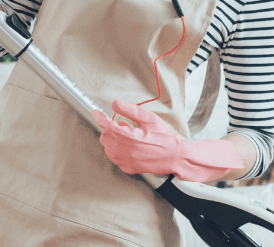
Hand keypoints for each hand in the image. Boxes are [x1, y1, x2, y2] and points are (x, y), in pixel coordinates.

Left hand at [92, 100, 243, 182]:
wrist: (176, 157)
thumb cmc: (165, 138)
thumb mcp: (150, 119)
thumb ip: (131, 110)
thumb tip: (115, 104)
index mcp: (130, 138)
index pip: (107, 126)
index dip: (100, 117)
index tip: (97, 113)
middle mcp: (125, 151)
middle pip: (105, 137)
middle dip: (110, 129)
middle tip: (125, 125)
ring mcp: (126, 161)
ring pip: (108, 148)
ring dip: (113, 140)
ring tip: (130, 136)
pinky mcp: (128, 168)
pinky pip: (114, 158)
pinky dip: (117, 151)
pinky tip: (130, 147)